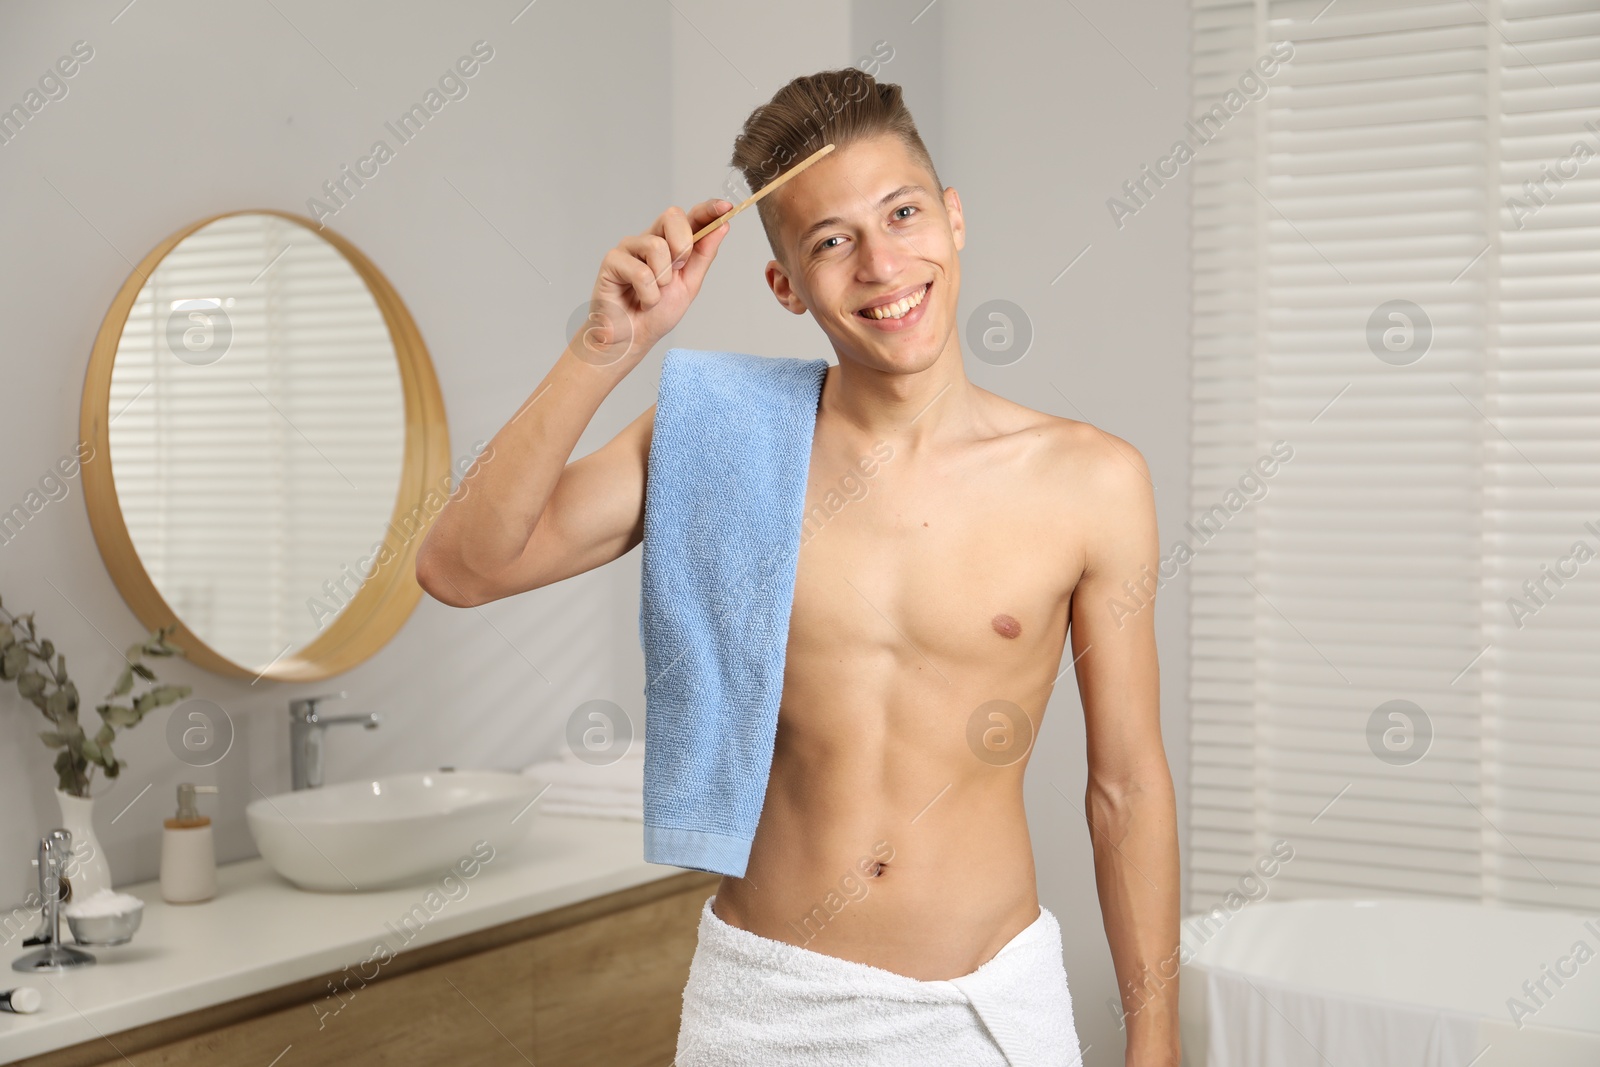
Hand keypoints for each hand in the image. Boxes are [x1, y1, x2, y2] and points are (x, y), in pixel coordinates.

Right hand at [573, 198, 732, 368]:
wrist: (632, 338)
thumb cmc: (656, 312)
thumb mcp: (689, 284)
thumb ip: (704, 255)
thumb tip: (722, 226)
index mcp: (671, 243)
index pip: (690, 216)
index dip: (708, 209)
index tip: (726, 206)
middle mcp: (649, 239)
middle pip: (672, 216)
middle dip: (684, 245)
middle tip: (677, 271)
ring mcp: (629, 248)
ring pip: (657, 246)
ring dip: (663, 280)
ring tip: (654, 294)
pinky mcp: (612, 261)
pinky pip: (640, 272)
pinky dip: (648, 294)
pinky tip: (641, 300)